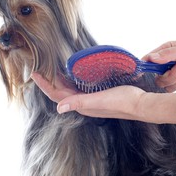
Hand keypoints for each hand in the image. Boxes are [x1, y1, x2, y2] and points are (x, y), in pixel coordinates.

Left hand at [31, 72, 147, 119]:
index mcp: (81, 105)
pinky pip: (79, 87)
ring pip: (69, 89)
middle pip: (60, 92)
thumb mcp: (99, 100)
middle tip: (41, 67)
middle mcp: (83, 103)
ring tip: (52, 67)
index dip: (44, 85)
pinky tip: (74, 71)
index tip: (34, 73)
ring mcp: (91, 99)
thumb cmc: (122, 101)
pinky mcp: (99, 94)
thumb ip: (80, 102)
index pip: (56, 95)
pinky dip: (72, 79)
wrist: (141, 104)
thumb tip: (59, 108)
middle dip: (49, 81)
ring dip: (59, 80)